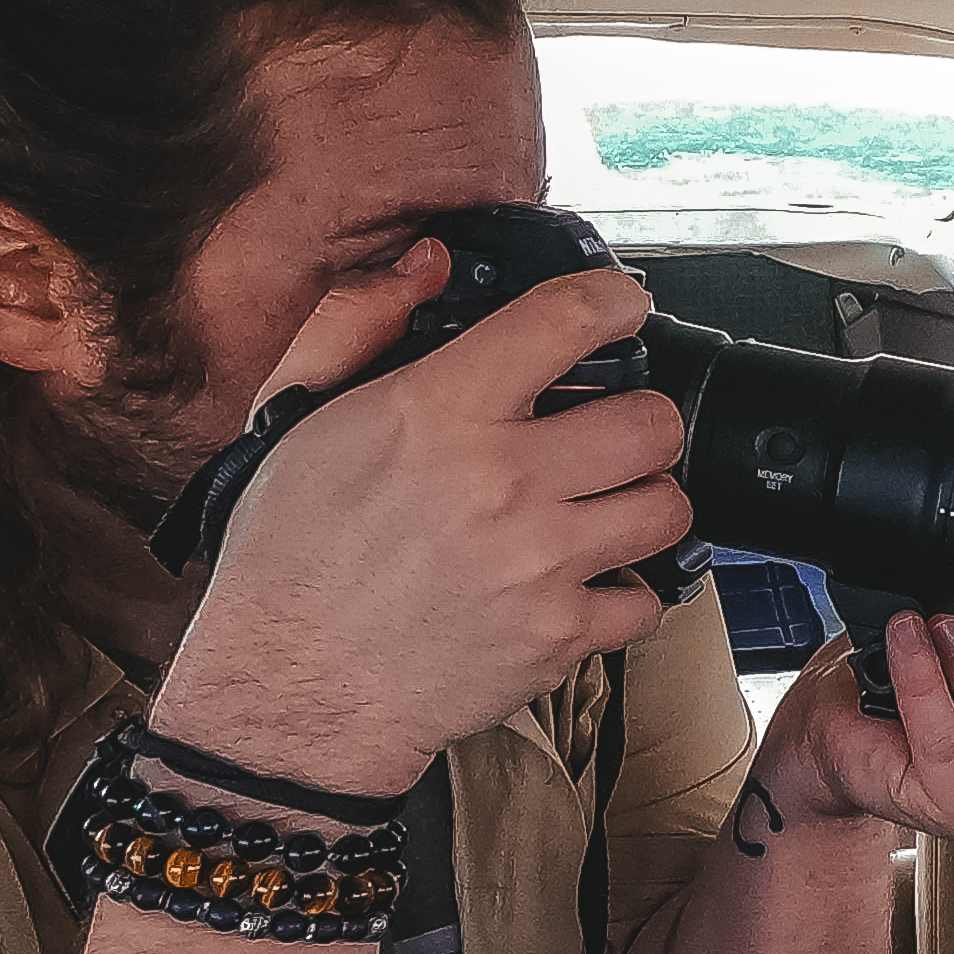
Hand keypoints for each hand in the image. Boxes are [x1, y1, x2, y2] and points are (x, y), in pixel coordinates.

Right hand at [158, 247, 694, 788]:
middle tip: (612, 430)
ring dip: (645, 500)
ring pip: (666, 507)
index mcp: (437, 413)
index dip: (612, 301)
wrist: (287, 690)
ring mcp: (539, 564)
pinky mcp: (557, 637)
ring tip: (606, 503)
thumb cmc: (288, 557)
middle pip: (649, 422)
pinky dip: (627, 592)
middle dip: (641, 417)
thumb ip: (356, 322)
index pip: (566, 322)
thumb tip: (426, 263)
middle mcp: (501, 483)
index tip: (620, 307)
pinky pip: (646, 600)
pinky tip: (585, 580)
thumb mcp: (295, 415)